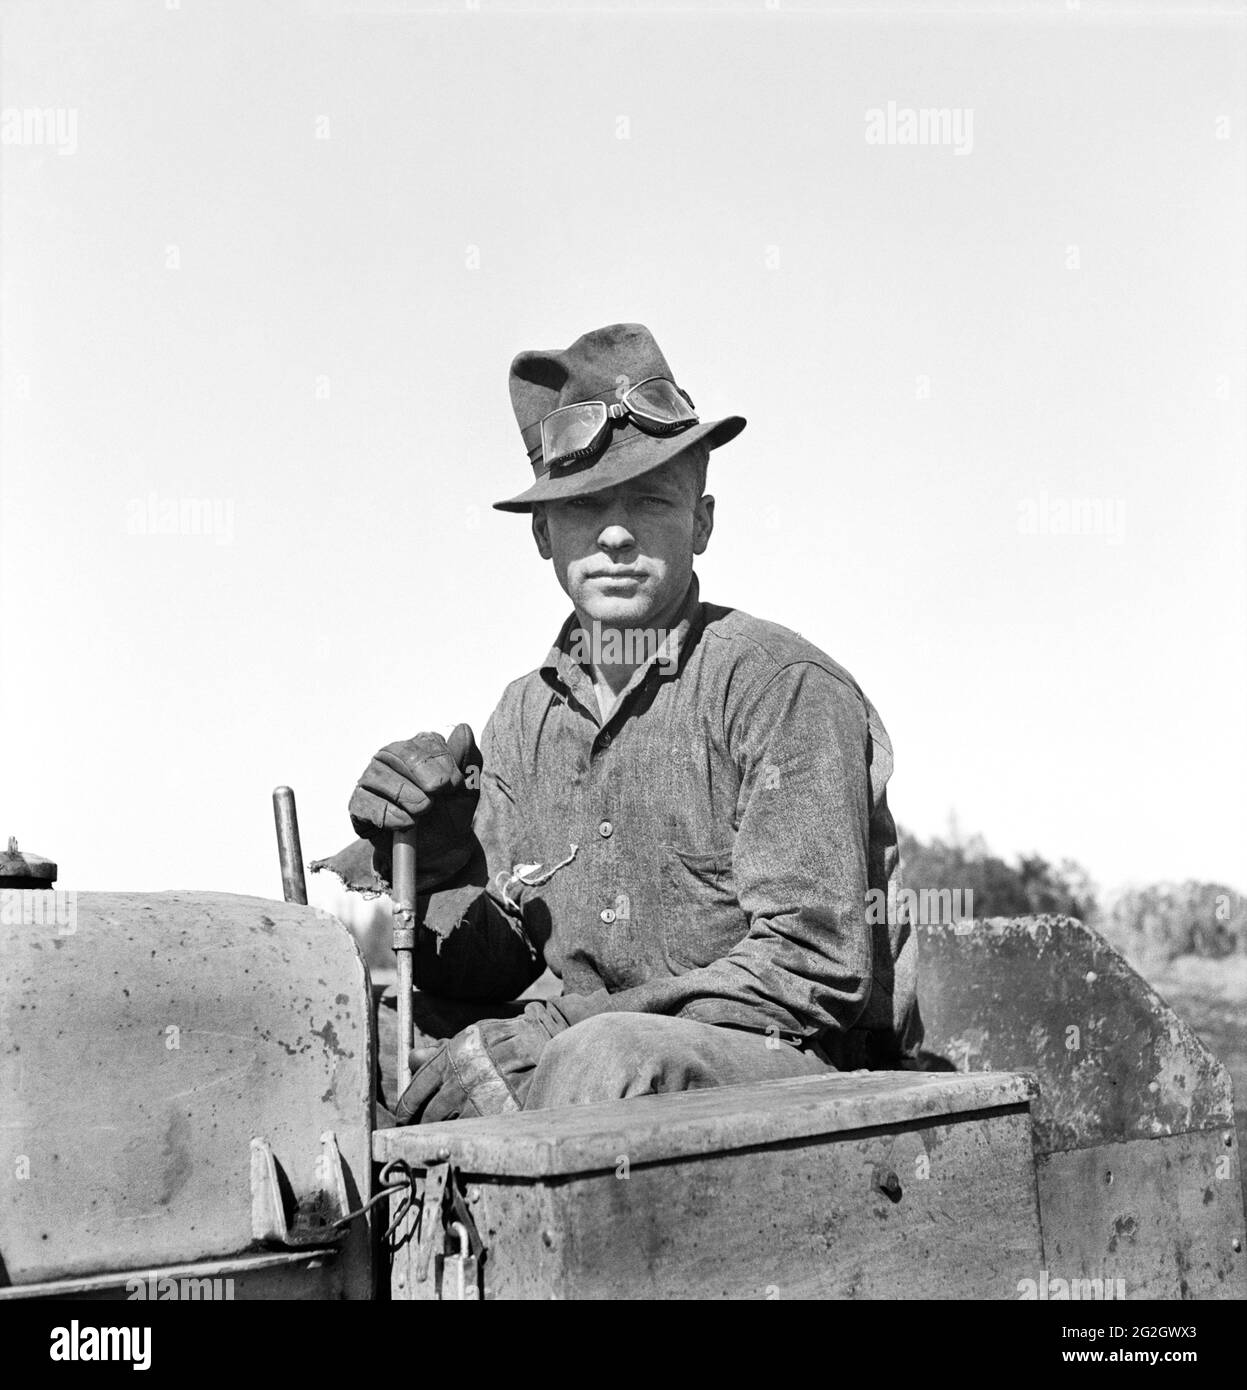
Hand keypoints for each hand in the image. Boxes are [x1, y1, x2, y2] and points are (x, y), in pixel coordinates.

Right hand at [348, 724, 481, 882]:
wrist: (438, 848)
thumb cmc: (450, 812)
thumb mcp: (467, 790)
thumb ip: (468, 760)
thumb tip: (464, 729)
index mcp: (418, 747)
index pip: (425, 742)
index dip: (442, 762)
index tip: (454, 785)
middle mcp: (390, 757)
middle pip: (399, 752)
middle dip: (422, 775)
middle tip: (435, 799)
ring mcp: (371, 779)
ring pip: (379, 776)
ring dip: (405, 796)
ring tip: (422, 813)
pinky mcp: (358, 804)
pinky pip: (365, 803)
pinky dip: (388, 814)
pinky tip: (406, 823)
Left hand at [393, 1001, 587, 1123]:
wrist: (549, 1044)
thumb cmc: (509, 1038)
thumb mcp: (474, 1035)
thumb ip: (442, 1050)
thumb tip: (411, 1058)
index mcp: (451, 1056)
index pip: (415, 1088)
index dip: (406, 1107)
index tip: (404, 1116)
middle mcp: (460, 1078)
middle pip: (428, 1113)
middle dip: (421, 1124)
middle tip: (421, 1129)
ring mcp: (478, 1099)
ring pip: (447, 1127)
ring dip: (443, 1132)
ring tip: (446, 1132)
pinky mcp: (495, 1116)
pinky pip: (471, 1132)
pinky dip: (466, 1134)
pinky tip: (470, 1132)